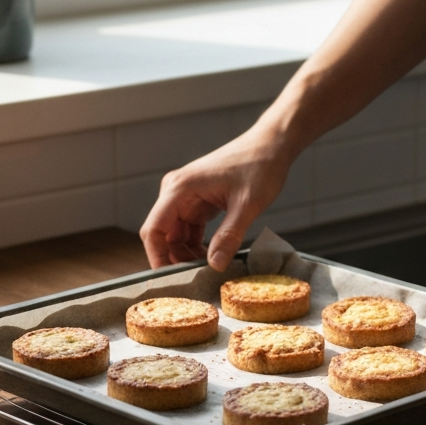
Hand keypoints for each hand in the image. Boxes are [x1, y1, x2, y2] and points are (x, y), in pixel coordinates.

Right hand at [139, 126, 291, 271]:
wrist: (271, 145)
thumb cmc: (259, 166)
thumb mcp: (247, 205)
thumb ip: (229, 236)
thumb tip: (214, 266)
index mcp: (180, 188)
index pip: (154, 229)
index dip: (157, 257)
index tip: (171, 279)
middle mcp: (177, 191)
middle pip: (162, 234)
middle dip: (174, 258)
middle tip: (194, 279)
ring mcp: (186, 196)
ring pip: (175, 234)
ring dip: (186, 254)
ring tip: (207, 270)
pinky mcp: (198, 200)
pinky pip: (188, 229)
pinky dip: (196, 245)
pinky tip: (212, 257)